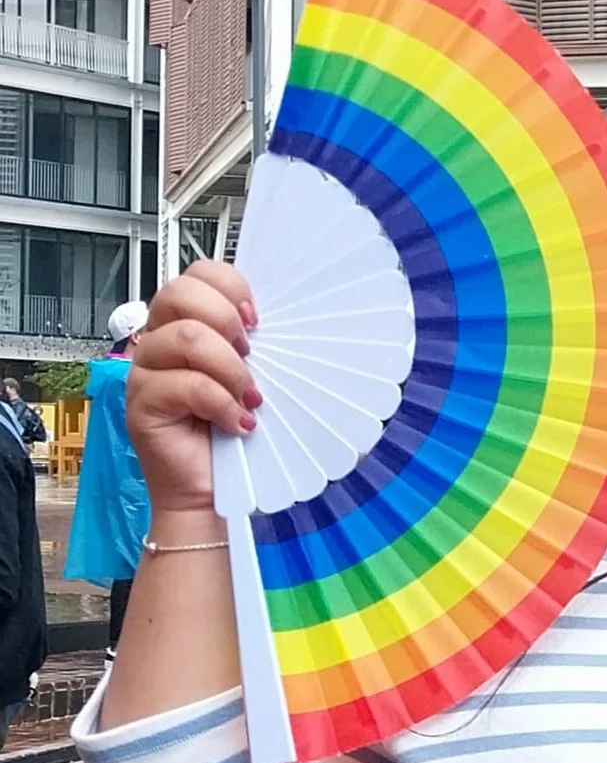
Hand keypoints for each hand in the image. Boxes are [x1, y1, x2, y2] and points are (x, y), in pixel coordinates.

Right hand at [127, 263, 260, 516]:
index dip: (229, 285)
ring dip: (229, 367)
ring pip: (184, 336)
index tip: (258, 318)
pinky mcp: (141, 403)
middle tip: (251, 354)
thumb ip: (267, 347)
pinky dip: (221, 403)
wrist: (213, 489)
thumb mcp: (261, 378)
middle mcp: (160, 340)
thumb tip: (309, 321)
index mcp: (188, 323)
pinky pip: (183, 385)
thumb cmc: (240, 430)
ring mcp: (146, 371)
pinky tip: (238, 423)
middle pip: (178, 292)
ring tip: (249, 396)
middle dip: (225, 318)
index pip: (198, 274)